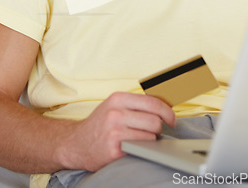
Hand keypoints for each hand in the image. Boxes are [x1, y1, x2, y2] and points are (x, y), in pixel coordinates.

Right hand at [59, 91, 175, 171]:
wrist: (75, 144)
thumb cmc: (99, 125)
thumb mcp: (113, 106)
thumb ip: (135, 105)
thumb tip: (163, 108)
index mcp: (118, 98)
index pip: (152, 102)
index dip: (167, 111)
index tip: (172, 119)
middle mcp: (116, 113)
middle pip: (154, 120)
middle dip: (158, 128)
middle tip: (152, 132)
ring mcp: (114, 131)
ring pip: (150, 136)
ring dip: (150, 140)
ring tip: (139, 140)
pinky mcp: (114, 149)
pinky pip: (141, 149)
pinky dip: (142, 150)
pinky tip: (132, 148)